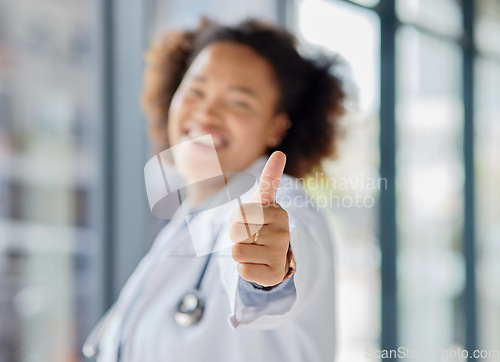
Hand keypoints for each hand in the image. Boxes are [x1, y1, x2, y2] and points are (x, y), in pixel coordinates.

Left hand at [230, 151, 290, 286]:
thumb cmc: (263, 224)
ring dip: (241, 253)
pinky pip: (243, 271)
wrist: (273, 256)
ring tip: (255, 250)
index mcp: (278, 213)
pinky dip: (245, 269)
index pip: (239, 213)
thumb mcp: (264, 202)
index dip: (237, 218)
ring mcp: (279, 254)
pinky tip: (258, 264)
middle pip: (235, 232)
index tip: (250, 219)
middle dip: (237, 235)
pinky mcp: (273, 274)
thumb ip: (270, 178)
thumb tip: (280, 152)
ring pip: (237, 252)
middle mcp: (282, 233)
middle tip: (251, 237)